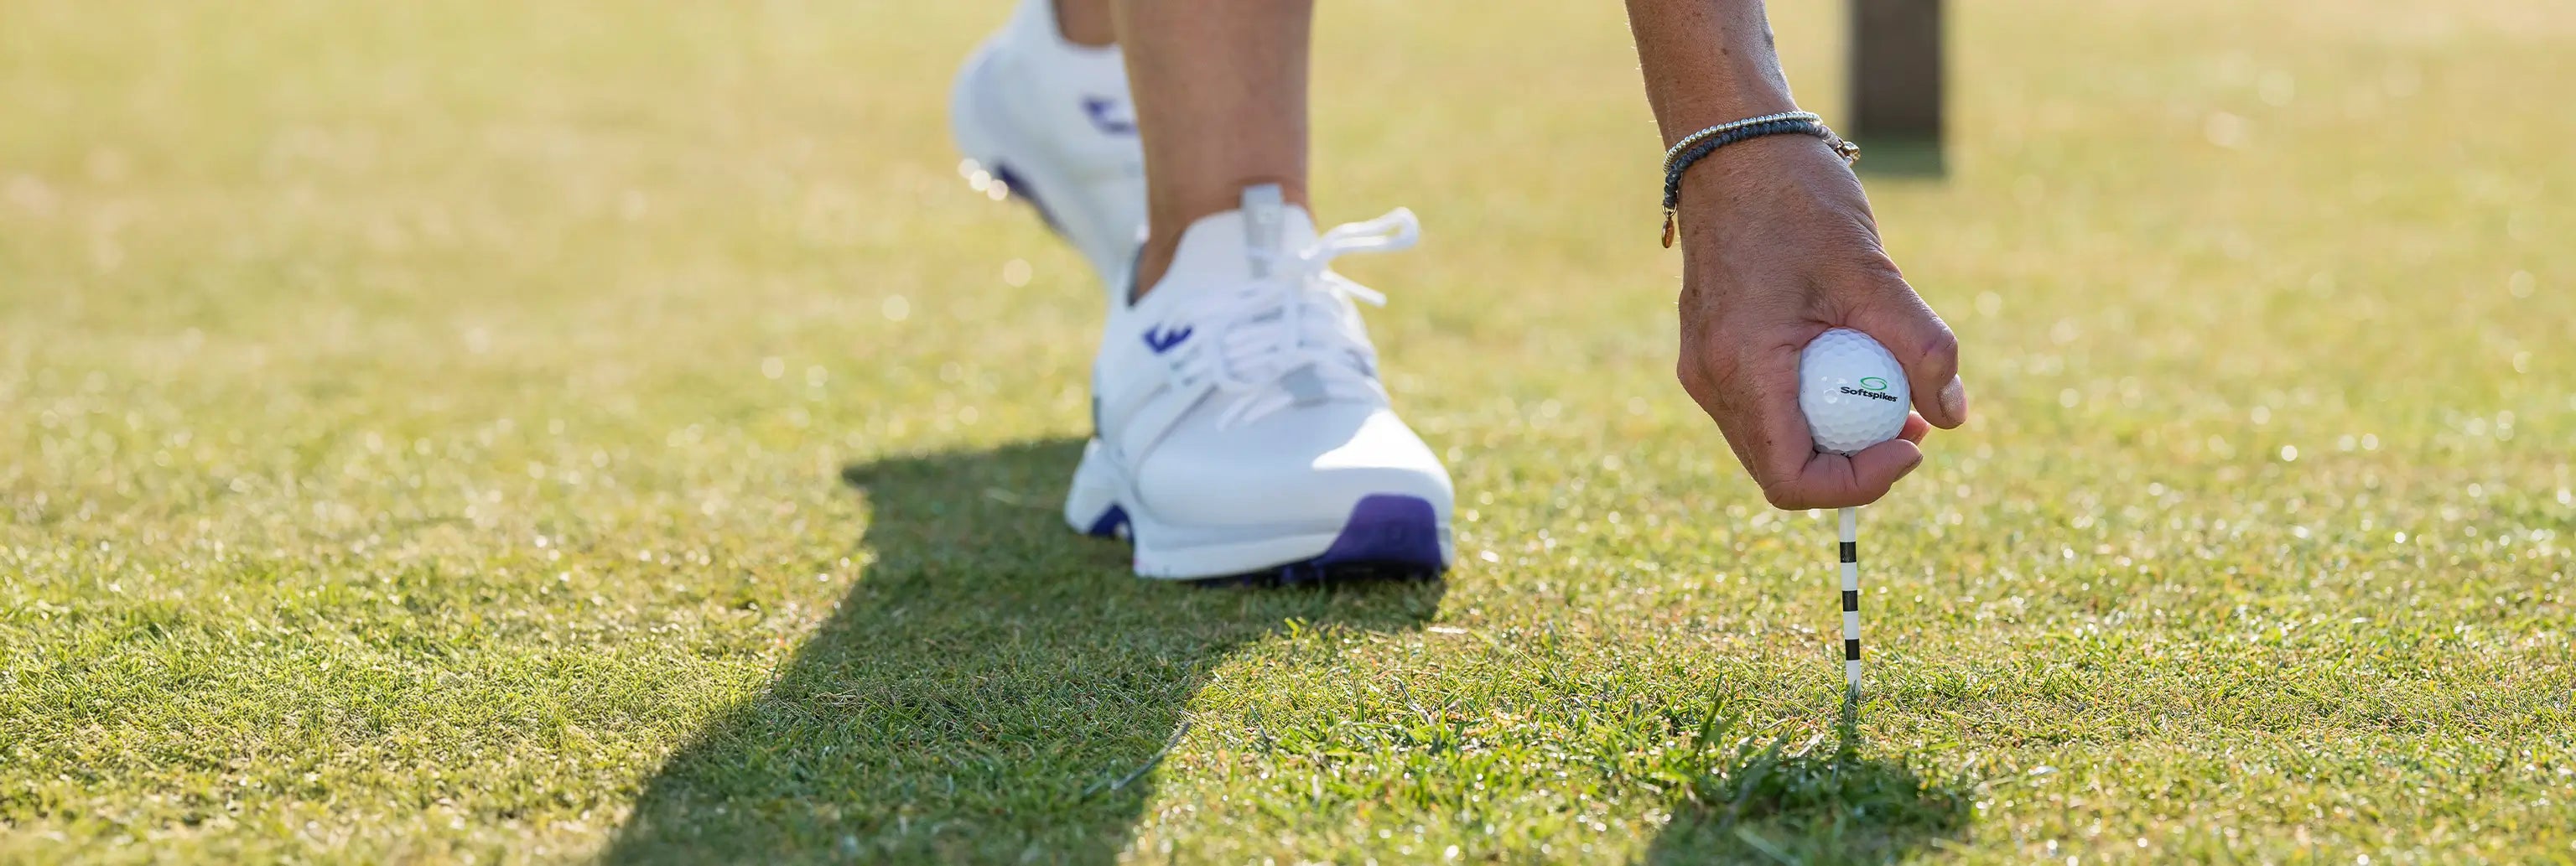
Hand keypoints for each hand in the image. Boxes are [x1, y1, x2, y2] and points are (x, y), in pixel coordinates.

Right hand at [1671, 134, 1967, 508]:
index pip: (1794, 479)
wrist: (1733, 146)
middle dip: (1854, 463)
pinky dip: (1812, 406)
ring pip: (1774, 443)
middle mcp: (1711, 379)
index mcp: (1744, 366)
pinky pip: (1764, 409)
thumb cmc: (1797, 199)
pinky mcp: (1711, 353)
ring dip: (1836, 437)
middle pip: (1784, 470)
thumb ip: (1919, 347)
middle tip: (1916, 428)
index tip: (1912, 445)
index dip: (1860, 483)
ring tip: (1896, 397)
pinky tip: (1854, 366)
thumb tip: (1954, 416)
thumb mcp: (1872, 272)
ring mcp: (1705, 369)